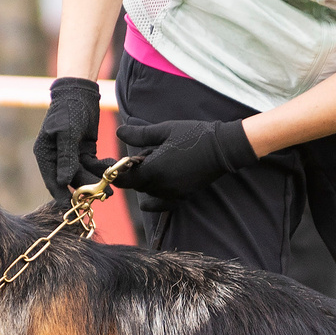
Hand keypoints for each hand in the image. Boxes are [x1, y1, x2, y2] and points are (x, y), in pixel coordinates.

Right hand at [33, 77, 111, 196]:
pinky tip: (111, 167)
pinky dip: (101, 168)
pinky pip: (92, 165)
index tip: (73, 210)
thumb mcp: (66, 133)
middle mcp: (56, 158)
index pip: (53, 181)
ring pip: (83, 175)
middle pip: (71, 180)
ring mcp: (71, 156)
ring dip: (96, 181)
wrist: (81, 93)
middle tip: (101, 197)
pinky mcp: (84, 151)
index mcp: (45, 154)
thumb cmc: (68, 110)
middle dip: (86, 189)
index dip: (62, 197)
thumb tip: (63, 181)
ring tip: (110, 189)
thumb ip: (66, 157)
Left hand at [111, 117, 257, 212]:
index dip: (115, 173)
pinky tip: (148, 199)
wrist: (222, 147)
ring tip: (159, 161)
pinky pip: (162, 204)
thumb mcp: (164, 130)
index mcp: (153, 170)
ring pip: (148, 192)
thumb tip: (118, 132)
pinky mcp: (183, 197)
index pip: (123, 180)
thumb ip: (139, 134)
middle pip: (136, 185)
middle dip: (134, 172)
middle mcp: (161, 186)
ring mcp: (172, 194)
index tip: (113, 165)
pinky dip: (154, 201)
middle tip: (146, 153)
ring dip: (147, 181)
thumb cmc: (193, 135)